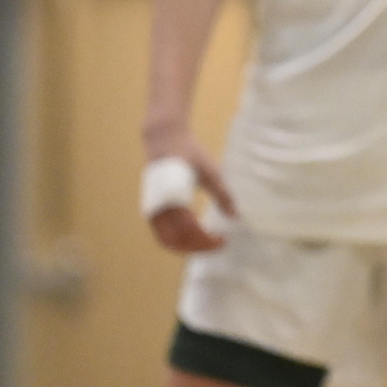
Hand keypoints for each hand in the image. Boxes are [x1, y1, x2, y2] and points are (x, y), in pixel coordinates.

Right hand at [143, 130, 235, 253]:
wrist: (164, 138)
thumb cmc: (189, 153)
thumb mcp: (210, 171)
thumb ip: (222, 194)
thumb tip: (236, 216)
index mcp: (173, 198)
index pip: (189, 231)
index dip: (207, 240)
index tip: (224, 240)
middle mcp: (158, 207)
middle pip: (177, 241)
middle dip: (198, 247)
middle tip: (219, 244)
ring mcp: (152, 209)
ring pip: (167, 240)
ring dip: (187, 247)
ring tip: (208, 243)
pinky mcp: (151, 209)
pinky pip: (162, 233)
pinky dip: (177, 241)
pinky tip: (195, 236)